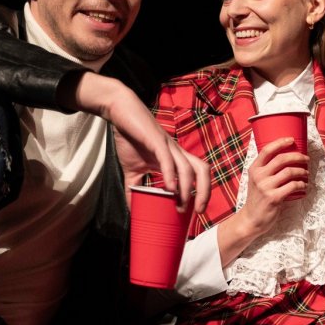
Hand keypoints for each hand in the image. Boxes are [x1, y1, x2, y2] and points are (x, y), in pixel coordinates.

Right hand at [69, 73, 209, 212]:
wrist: (120, 112)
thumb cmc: (130, 138)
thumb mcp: (132, 170)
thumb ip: (134, 189)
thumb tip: (132, 211)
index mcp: (175, 159)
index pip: (197, 176)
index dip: (201, 193)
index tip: (195, 212)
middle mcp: (176, 152)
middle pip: (202, 170)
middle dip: (204, 192)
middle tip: (198, 212)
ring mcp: (168, 146)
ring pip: (188, 168)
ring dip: (187, 189)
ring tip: (181, 206)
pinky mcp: (156, 140)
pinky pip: (168, 159)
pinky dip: (171, 175)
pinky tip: (169, 189)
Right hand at [216, 138, 308, 264]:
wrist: (251, 219)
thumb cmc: (257, 198)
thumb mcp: (256, 180)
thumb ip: (266, 169)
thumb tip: (285, 156)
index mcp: (254, 169)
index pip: (267, 150)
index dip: (280, 142)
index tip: (292, 140)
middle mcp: (259, 176)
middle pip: (282, 159)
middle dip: (298, 156)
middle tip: (306, 159)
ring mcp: (266, 187)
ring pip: (290, 172)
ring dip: (302, 171)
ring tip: (306, 173)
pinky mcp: (274, 198)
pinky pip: (293, 186)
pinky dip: (302, 184)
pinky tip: (304, 186)